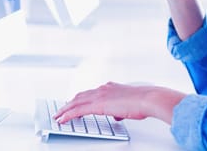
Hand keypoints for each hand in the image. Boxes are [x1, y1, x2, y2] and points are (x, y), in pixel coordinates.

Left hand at [53, 82, 185, 124]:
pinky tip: (63, 119)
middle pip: (80, 96)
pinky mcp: (98, 104)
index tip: (74, 103)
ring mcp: (99, 95)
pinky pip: (78, 110)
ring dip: (65, 109)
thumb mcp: (129, 104)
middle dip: (69, 103)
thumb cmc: (143, 102)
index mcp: (110, 87)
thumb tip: (117, 114)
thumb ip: (120, 108)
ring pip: (76, 102)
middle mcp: (103, 89)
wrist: (147, 99)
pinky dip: (69, 115)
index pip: (90, 93)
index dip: (80, 99)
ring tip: (58, 115)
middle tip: (61, 110)